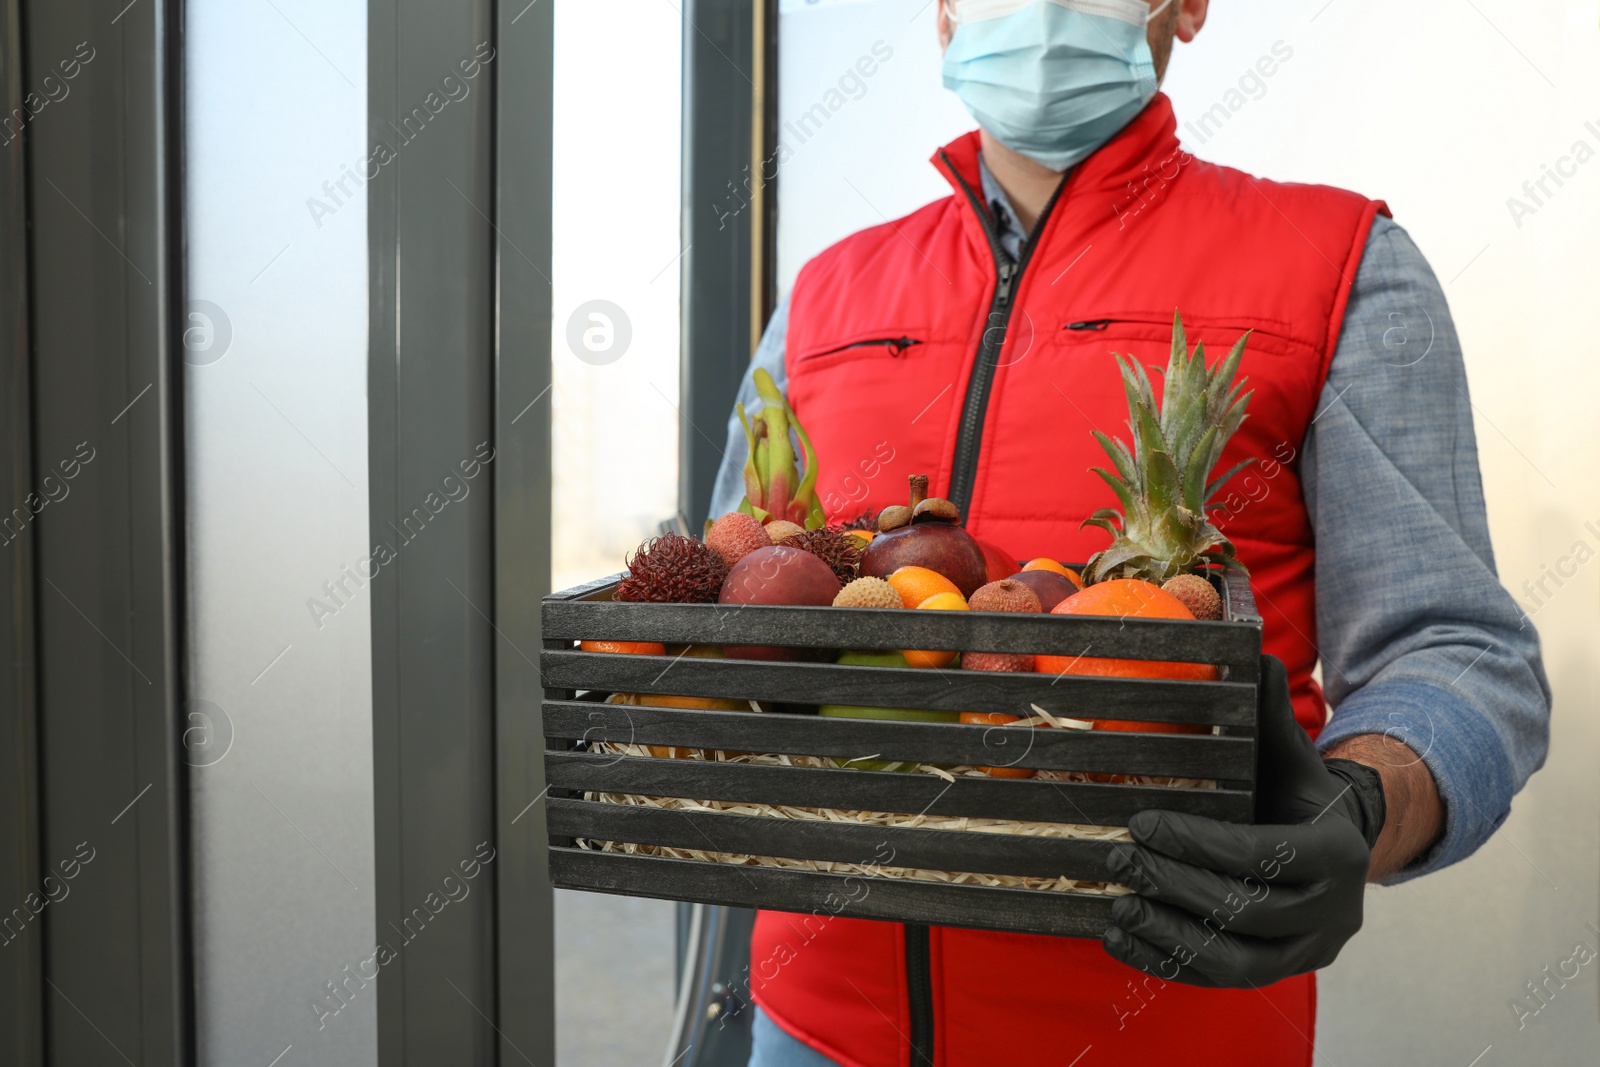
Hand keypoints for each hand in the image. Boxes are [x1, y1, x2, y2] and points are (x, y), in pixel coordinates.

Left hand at [1100, 655, 1384, 986]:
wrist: (1327, 847)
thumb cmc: (1291, 791)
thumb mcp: (1286, 750)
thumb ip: (1268, 707)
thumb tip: (1250, 651)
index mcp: (1338, 852)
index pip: (1266, 856)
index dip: (1201, 844)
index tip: (1144, 822)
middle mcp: (1333, 912)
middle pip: (1247, 911)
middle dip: (1175, 884)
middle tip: (1120, 856)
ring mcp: (1306, 952)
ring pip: (1235, 960)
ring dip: (1168, 933)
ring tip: (1118, 904)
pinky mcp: (1276, 975)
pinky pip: (1218, 980)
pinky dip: (1167, 963)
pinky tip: (1120, 936)